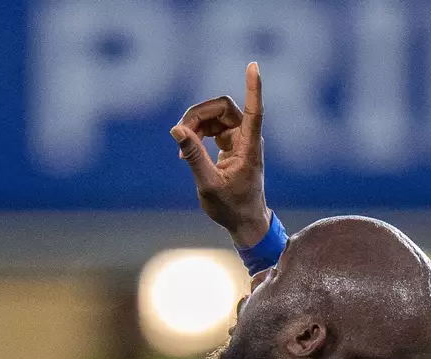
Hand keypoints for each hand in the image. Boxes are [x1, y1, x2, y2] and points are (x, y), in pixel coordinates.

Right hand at [171, 62, 269, 246]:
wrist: (244, 221)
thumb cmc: (231, 207)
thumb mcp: (208, 185)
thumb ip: (194, 156)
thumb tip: (176, 130)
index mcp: (249, 147)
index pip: (254, 110)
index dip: (253, 87)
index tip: (253, 65)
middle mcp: (247, 137)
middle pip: (222, 108)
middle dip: (197, 116)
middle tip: (179, 136)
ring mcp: (240, 139)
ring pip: (214, 115)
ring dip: (194, 125)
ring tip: (182, 148)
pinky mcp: (231, 143)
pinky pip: (212, 126)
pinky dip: (196, 133)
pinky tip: (186, 151)